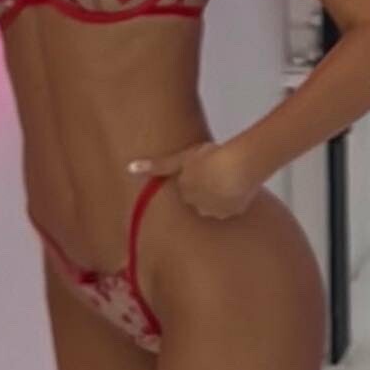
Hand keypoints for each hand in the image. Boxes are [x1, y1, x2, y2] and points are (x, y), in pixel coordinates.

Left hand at [128, 141, 262, 219]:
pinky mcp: (235, 211)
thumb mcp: (181, 157)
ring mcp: (218, 211)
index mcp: (185, 192)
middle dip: (206, 189)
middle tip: (216, 170)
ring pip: (216, 204)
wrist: (239, 167)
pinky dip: (235, 197)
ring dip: (221, 194)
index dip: (193, 177)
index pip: (185, 189)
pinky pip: (233, 206)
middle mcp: (198, 207)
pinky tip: (240, 183)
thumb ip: (158, 165)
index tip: (201, 168)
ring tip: (230, 176)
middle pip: (199, 199)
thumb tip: (129, 168)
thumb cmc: (210, 159)